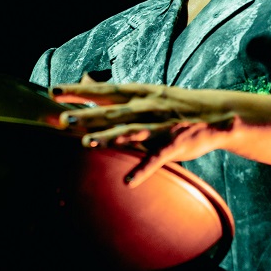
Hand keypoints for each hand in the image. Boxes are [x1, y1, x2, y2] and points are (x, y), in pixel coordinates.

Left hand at [52, 75, 235, 187]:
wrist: (217, 114)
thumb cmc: (176, 105)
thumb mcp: (148, 93)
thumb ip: (120, 96)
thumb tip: (89, 88)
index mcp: (139, 93)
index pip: (103, 90)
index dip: (78, 91)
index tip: (54, 90)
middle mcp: (147, 106)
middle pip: (112, 111)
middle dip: (87, 115)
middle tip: (63, 120)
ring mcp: (159, 125)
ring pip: (130, 131)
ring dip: (108, 137)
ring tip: (87, 143)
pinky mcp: (173, 145)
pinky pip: (155, 159)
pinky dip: (142, 170)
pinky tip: (128, 181)